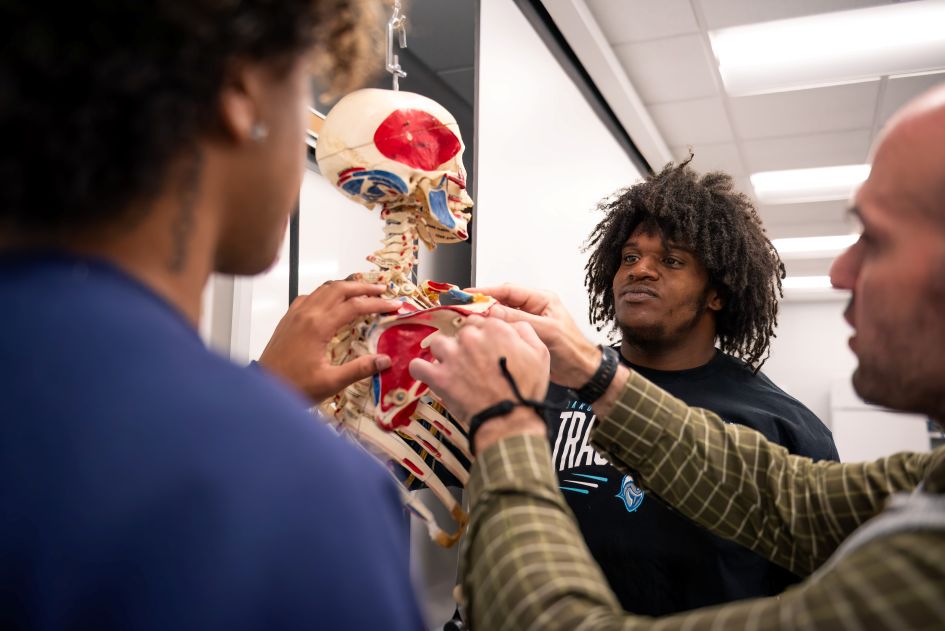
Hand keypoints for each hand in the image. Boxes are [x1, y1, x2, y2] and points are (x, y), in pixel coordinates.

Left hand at [258, 280, 400, 402]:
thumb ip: (359, 369)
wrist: (263, 389)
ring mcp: (295, 314)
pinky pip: (309, 296)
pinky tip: (331, 301)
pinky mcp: (288, 319)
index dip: (377, 304)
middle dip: (363, 286)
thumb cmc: (294, 387)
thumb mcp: (331, 382)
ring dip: (345, 286)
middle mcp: (307, 314)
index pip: (355, 306)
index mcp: (318, 326)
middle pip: (339, 288)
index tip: (394, 305)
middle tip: (382, 290)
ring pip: (324, 289)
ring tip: (362, 290)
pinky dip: (326, 293)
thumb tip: (385, 360)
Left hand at [409, 316, 548, 452]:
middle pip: (459, 332)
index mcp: (495, 329)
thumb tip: (512, 324)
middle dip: (464, 345)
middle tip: (471, 362)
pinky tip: (429, 374)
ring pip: (438, 344)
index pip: (480, 321)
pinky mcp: (439, 376)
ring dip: (443, 354)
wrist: (510, 420)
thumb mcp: (539, 354)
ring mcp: (453, 356)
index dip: (482, 335)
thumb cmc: (525, 389)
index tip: (483, 348)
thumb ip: (524, 331)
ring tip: (451, 367)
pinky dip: (421, 370)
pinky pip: (418, 366)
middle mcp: (471, 338)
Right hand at [469, 284, 600, 388]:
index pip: (509, 290)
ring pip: (502, 315)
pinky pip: (505, 329)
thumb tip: (492, 310)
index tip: (469, 295)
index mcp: (542, 299)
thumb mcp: (545, 331)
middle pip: (503, 301)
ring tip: (469, 322)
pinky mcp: (525, 336)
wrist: (581, 371)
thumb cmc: (572, 350)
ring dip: (487, 318)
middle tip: (464, 309)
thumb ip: (518, 319)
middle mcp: (534, 307)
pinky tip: (483, 336)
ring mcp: (529, 322)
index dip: (487, 291)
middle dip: (484, 304)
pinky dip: (494, 331)